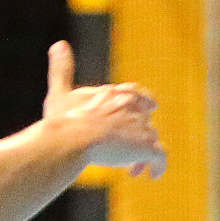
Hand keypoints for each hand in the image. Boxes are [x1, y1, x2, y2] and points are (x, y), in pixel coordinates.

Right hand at [43, 42, 164, 177]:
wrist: (74, 138)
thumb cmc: (63, 120)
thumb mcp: (60, 93)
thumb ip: (62, 69)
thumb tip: (58, 44)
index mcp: (115, 95)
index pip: (138, 95)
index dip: (141, 105)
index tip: (143, 113)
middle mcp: (133, 108)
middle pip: (145, 120)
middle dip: (136, 136)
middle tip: (126, 151)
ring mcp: (142, 127)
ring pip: (152, 139)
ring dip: (143, 154)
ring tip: (133, 169)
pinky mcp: (146, 146)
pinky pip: (160, 158)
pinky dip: (157, 167)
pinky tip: (150, 176)